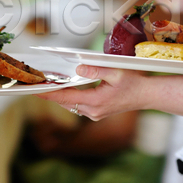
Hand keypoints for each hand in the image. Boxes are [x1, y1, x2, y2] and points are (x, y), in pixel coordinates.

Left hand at [35, 65, 149, 120]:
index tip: (35, 89)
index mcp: (96, 101)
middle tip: (37, 83)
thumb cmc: (134, 82)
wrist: (146, 95)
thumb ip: (96, 69)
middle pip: (65, 102)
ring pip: (70, 105)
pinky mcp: (97, 113)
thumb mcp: (116, 72)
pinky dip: (69, 98)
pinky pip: (77, 106)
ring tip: (47, 85)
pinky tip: (65, 89)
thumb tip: (79, 68)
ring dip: (60, 96)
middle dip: (51, 93)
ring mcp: (95, 114)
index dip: (49, 93)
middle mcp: (93, 111)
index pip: (66, 97)